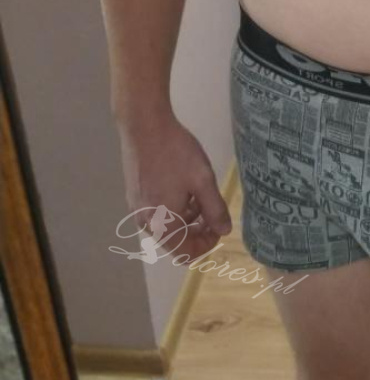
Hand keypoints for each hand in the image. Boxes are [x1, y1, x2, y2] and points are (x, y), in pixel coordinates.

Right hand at [118, 115, 231, 261]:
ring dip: (187, 218)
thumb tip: (225, 231)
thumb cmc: (176, 154)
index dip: (207, 244)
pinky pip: (158, 212)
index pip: (186, 253)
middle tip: (213, 211)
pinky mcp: (134, 194)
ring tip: (199, 194)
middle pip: (175, 242)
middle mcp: (145, 222)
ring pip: (167, 226)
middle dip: (198, 231)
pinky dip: (174, 207)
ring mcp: (136, 208)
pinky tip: (182, 185)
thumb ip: (215, 210)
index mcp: (162, 225)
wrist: (144, 126)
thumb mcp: (203, 181)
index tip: (219, 225)